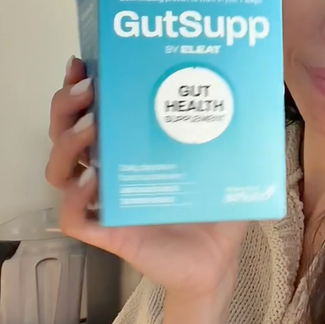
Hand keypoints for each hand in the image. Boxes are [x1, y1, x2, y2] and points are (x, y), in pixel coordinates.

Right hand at [45, 57, 246, 296]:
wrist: (219, 260)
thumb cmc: (215, 209)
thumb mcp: (226, 161)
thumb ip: (238, 130)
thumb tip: (265, 88)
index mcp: (129, 149)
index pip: (89, 112)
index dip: (77, 87)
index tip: (83, 63)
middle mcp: (110, 171)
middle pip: (64, 134)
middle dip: (66, 107)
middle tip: (89, 89)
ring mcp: (106, 202)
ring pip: (59, 172)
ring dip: (67, 145)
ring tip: (92, 129)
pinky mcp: (108, 234)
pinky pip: (73, 218)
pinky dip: (74, 198)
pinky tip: (95, 181)